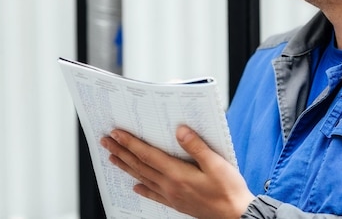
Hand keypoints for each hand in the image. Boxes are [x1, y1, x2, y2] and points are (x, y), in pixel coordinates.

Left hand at [100, 125, 254, 218]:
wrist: (235, 215)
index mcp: (178, 174)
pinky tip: (136, 186)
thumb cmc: (228, 190)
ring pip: (143, 178)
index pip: (148, 155)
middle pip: (140, 166)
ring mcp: (172, 196)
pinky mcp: (177, 203)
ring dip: (126, 167)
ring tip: (113, 159)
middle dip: (122, 152)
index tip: (117, 134)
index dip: (131, 143)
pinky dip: (143, 188)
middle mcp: (170, 186)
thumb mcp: (216, 163)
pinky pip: (154, 194)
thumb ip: (196, 146)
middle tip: (107, 142)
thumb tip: (180, 131)